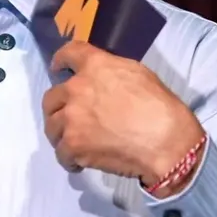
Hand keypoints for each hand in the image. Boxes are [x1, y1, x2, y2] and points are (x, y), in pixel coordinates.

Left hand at [43, 41, 204, 191]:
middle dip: (58, 107)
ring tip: (74, 143)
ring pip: (51, 126)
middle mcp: (76, 89)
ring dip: (61, 134)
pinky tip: (79, 162)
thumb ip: (111, 73)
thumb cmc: (160, 107)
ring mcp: (71, 118)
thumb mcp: (138, 75)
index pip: (68, 54)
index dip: (60, 61)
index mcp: (95, 66)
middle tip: (69, 118)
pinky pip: (60, 153)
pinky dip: (69, 158)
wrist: (166, 141)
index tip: (57, 69)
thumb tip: (102, 81)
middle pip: (51, 97)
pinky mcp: (73, 145)